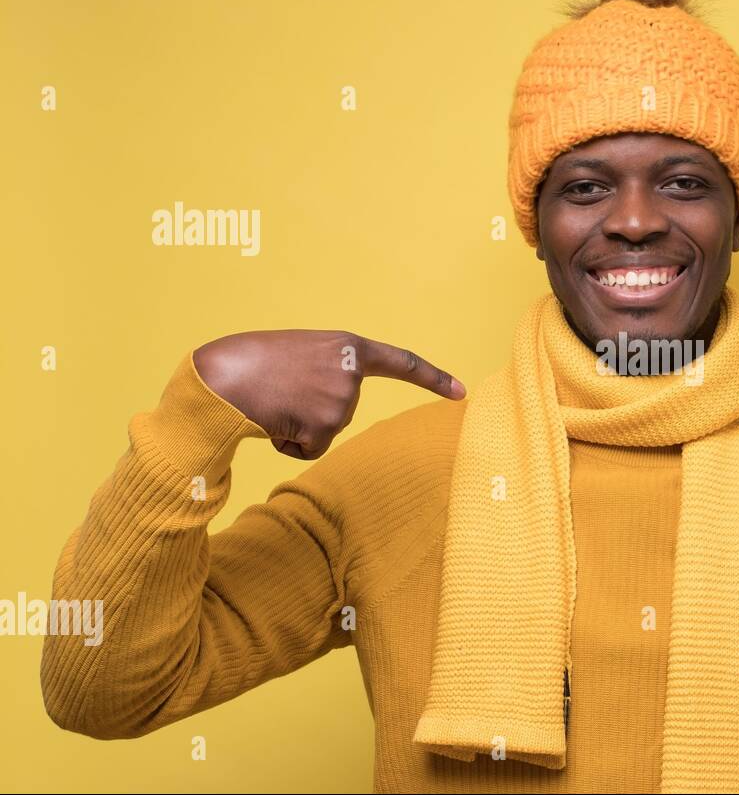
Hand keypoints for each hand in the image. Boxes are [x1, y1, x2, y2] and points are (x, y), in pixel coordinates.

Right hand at [193, 330, 465, 458]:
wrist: (220, 375)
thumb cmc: (252, 362)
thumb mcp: (303, 353)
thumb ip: (330, 369)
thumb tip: (333, 411)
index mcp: (348, 345)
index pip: (402, 362)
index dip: (433, 378)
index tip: (461, 392)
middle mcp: (352, 372)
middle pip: (345, 411)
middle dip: (312, 410)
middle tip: (282, 389)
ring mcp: (341, 399)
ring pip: (327, 432)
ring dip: (298, 426)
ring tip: (273, 401)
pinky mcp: (325, 427)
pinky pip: (311, 449)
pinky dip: (289, 443)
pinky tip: (272, 420)